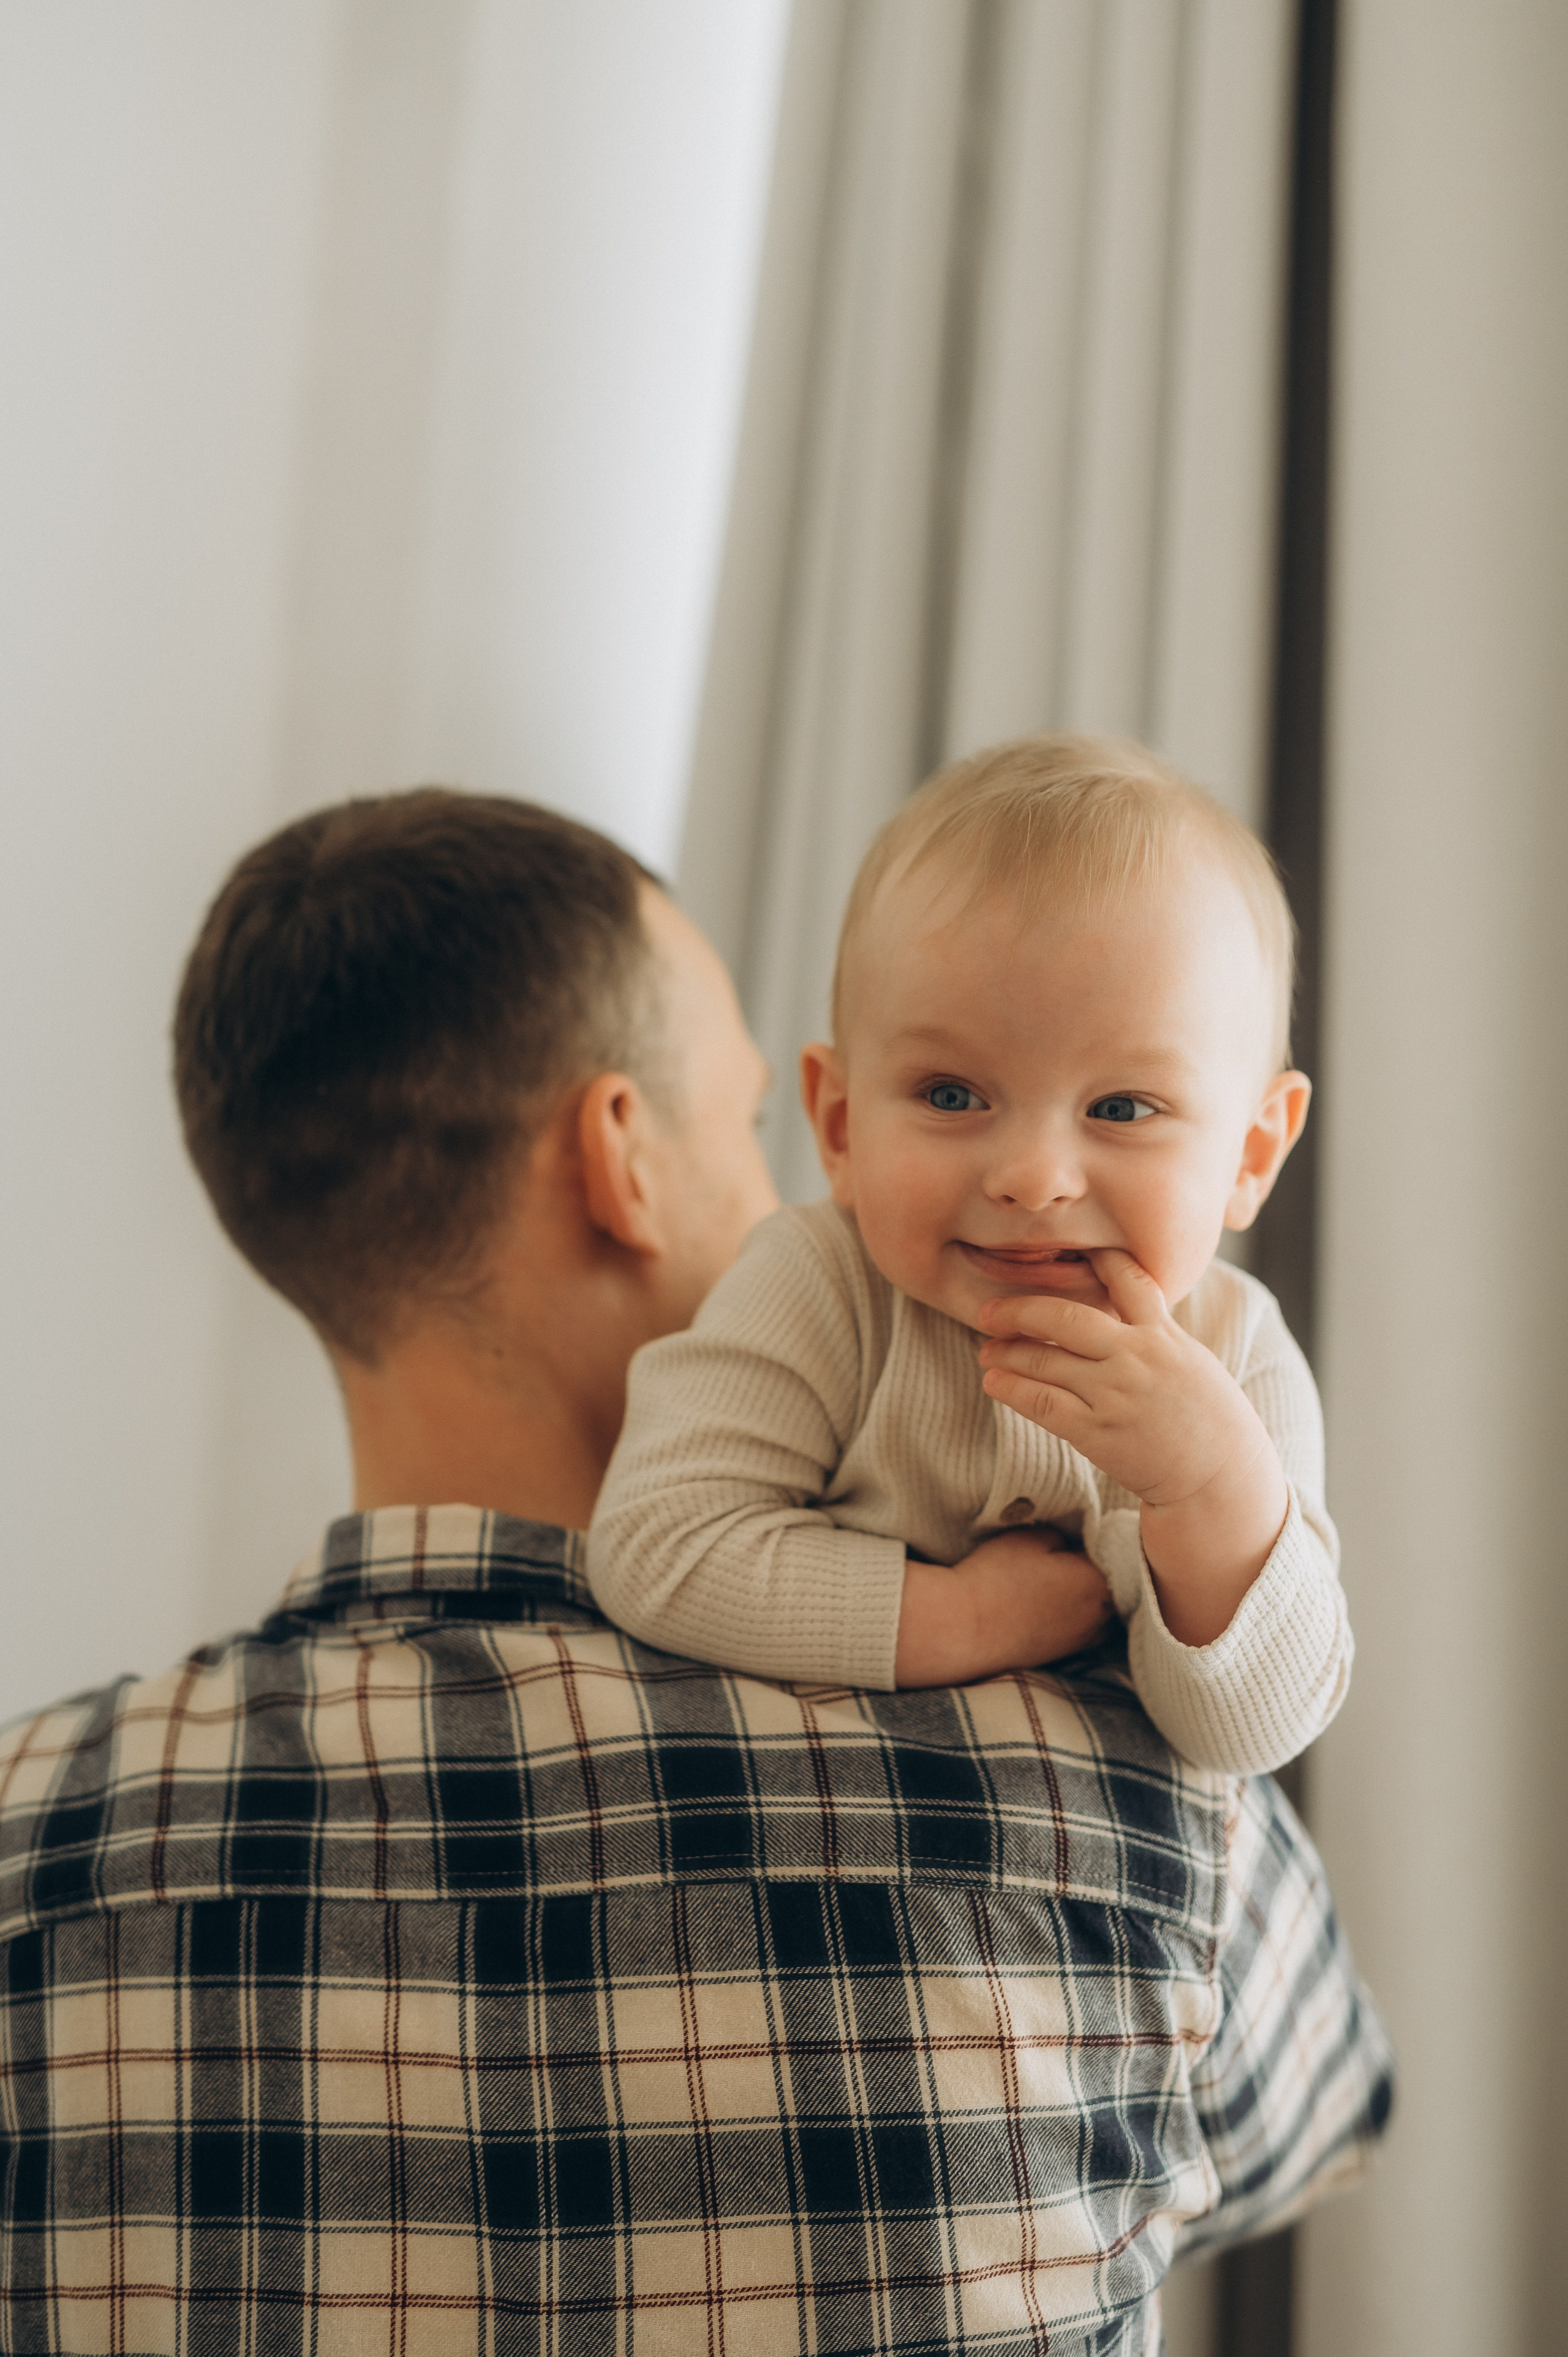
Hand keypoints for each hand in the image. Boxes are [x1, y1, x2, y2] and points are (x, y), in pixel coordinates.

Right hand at [895, 1526, 1113, 1686]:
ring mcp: (1084, 1640)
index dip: (1093, 1538)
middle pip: (1109, 1583)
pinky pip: (1081, 1629)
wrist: (964, 1626)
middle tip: (1067, 1553)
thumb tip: (1074, 1543)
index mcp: (1099, 1581)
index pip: (1112, 1551)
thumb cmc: (998, 1576)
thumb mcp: (1033, 1536)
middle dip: (1094, 1568)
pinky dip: (1071, 1615)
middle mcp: (1101, 1615)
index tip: (1075, 1532)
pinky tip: (1047, 1605)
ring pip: (1098, 1609)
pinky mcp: (1063, 1655)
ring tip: (1056, 1581)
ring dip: (1085, 1595)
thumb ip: (1065, 1536)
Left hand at [975, 1249, 1287, 1645]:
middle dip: (1020, 1310)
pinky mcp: (1098, 1432)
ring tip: (986, 1350)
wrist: (1219, 1477)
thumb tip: (1122, 1302)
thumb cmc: (1206, 1417)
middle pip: (1066, 1317)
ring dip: (1008, 1352)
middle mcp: (1135, 1358)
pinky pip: (1044, 1403)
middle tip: (990, 1312)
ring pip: (1046, 1359)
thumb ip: (1155, 1330)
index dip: (1093, 1260)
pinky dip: (1013, 1389)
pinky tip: (993, 1382)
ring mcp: (1115, 1395)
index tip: (1060, 1255)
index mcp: (1162, 1335)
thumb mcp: (1191, 1360)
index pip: (1126, 1279)